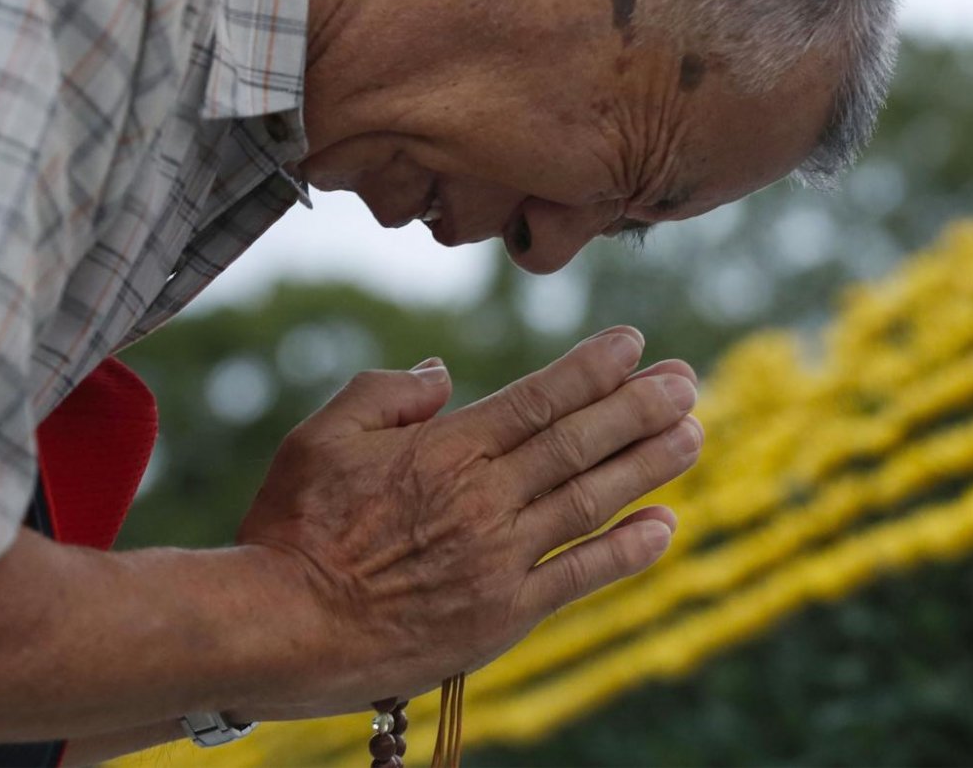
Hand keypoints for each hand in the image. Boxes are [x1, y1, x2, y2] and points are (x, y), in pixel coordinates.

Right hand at [235, 326, 700, 716]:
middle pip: (579, 442)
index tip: (634, 345)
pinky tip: (664, 526)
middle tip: (686, 381)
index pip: (538, 398)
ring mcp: (500, 558)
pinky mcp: (502, 614)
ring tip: (693, 434)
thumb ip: (388, 394)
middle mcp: (485, 498)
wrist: (279, 628)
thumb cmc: (293, 526)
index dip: (593, 369)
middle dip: (639, 407)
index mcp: (446, 449)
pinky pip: (579, 577)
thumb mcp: (323, 435)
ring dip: (648, 465)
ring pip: (591, 500)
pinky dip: (625, 551)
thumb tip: (442, 373)